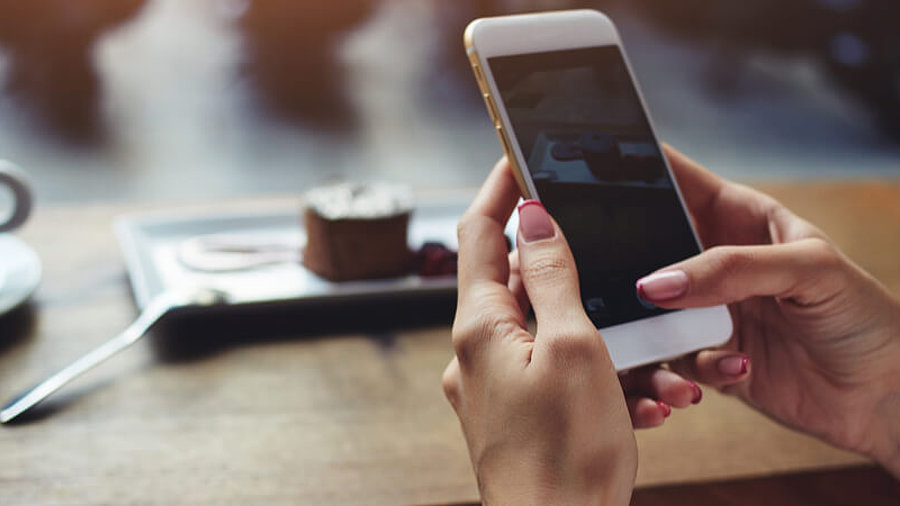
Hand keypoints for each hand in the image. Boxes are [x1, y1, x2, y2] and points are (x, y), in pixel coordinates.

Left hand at [443, 158, 636, 503]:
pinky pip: (556, 376)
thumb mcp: (571, 346)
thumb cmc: (565, 453)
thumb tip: (531, 217)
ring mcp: (493, 386)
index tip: (518, 157)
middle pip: (517, 282)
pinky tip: (641, 402)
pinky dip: (595, 377)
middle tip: (610, 265)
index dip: (498, 189)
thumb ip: (550, 276)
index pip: (477, 233)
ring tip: (652, 369)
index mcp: (479, 325)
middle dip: (571, 272)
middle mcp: (476, 352)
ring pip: (548, 334)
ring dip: (600, 338)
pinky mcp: (515, 415)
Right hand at [637, 146, 899, 476]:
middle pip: (644, 247)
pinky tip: (735, 368)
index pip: (674, 179)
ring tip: (680, 344)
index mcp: (736, 218)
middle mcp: (712, 262)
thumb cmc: (865, 316)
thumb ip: (732, 269)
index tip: (588, 170)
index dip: (632, 167)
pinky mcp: (704, 357)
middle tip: (613, 275)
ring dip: (651, 330)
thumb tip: (656, 284)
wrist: (885, 396)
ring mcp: (705, 310)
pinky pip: (668, 360)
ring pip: (646, 311)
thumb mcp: (809, 270)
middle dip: (624, 260)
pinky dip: (684, 370)